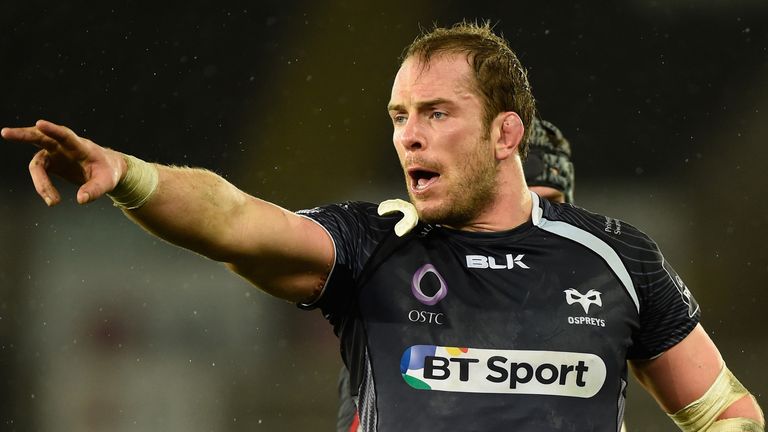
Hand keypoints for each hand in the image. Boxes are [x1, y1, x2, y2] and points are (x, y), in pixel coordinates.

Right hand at [1, 120, 124, 205]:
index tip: (39, 123)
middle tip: (5, 133)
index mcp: (81, 146)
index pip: (66, 135)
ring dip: (40, 182)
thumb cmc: (107, 172)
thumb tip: (81, 200)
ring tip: (54, 202)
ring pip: (37, 161)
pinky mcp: (50, 162)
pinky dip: (43, 186)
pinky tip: (52, 199)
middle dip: (23, 135)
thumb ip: (95, 190)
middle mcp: (64, 146)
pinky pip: (39, 172)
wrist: (106, 169)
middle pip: (41, 137)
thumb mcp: (107, 182)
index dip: (53, 130)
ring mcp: (55, 153)